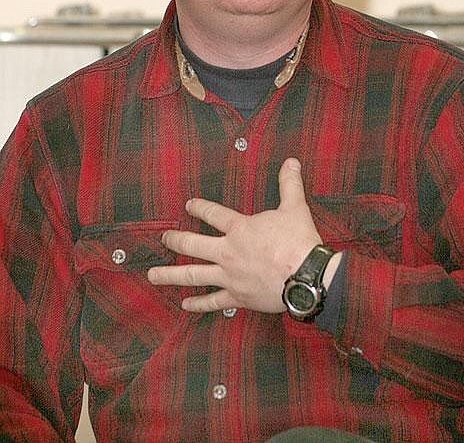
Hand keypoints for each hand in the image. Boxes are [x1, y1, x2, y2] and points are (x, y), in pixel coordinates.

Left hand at [147, 158, 329, 312]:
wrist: (307, 276)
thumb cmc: (300, 242)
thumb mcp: (295, 208)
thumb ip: (289, 184)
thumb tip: (290, 162)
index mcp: (240, 228)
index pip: (213, 214)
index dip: (198, 207)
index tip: (188, 205)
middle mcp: (228, 251)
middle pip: (193, 244)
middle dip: (175, 240)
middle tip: (163, 238)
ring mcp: (230, 276)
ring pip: (193, 274)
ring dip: (171, 274)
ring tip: (153, 275)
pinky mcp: (238, 297)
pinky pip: (213, 301)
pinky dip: (198, 304)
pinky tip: (185, 305)